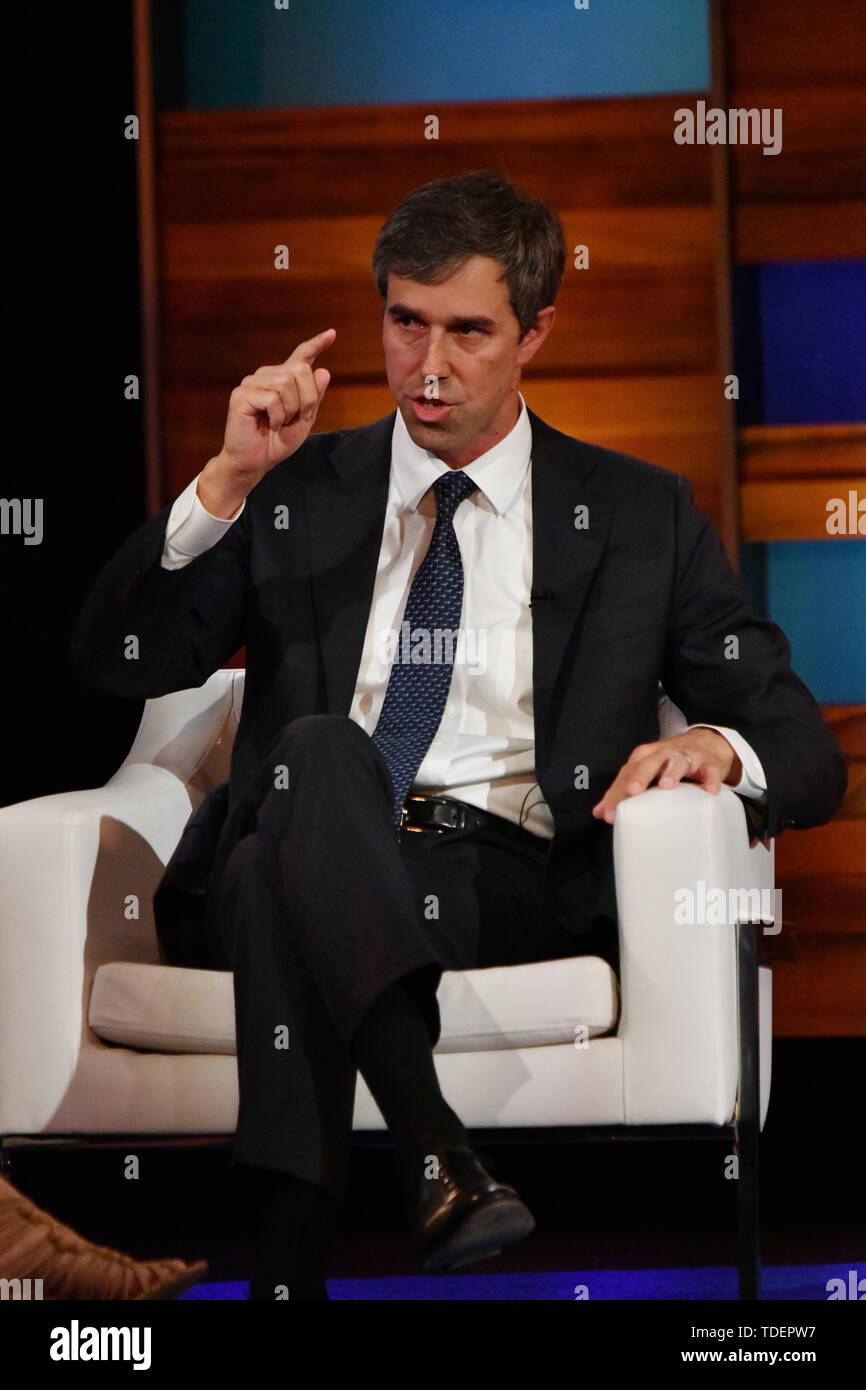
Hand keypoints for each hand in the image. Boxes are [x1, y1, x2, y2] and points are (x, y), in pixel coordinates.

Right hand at [197, 329, 335, 516]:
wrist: (255, 462)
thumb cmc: (276, 442)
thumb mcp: (304, 421)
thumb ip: (314, 397)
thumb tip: (323, 371)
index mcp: (281, 380)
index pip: (300, 357)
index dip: (316, 344)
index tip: (332, 334)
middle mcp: (266, 376)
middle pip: (300, 371)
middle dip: (305, 399)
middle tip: (293, 419)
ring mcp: (252, 383)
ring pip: (286, 384)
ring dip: (289, 410)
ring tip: (277, 423)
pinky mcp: (241, 394)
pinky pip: (272, 399)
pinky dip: (277, 417)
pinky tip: (268, 424)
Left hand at [591, 729, 742, 823]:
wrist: (705, 744)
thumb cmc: (668, 763)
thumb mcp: (645, 774)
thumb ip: (622, 792)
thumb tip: (599, 813)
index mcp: (644, 759)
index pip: (626, 774)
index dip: (615, 793)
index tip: (608, 814)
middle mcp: (663, 754)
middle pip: (648, 763)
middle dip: (640, 776)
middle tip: (633, 791)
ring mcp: (686, 757)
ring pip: (678, 762)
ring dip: (672, 772)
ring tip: (667, 786)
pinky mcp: (708, 763)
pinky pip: (710, 771)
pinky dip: (710, 779)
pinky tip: (710, 791)